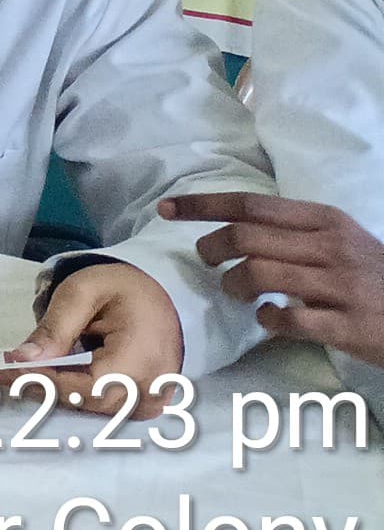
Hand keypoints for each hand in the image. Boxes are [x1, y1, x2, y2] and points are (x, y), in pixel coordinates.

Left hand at [14, 259, 183, 410]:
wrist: (161, 294)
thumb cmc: (121, 288)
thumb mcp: (82, 293)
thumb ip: (54, 328)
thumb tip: (21, 360)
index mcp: (142, 356)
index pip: (87, 386)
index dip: (42, 384)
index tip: (0, 373)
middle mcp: (153, 387)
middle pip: (88, 403)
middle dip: (40, 389)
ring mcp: (152, 400)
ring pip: (93, 410)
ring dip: (52, 394)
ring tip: (13, 377)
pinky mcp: (144, 403)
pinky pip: (104, 408)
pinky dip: (70, 395)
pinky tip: (41, 380)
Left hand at [172, 192, 383, 366]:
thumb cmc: (374, 278)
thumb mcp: (341, 241)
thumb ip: (294, 232)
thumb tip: (233, 227)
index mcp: (325, 221)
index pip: (251, 204)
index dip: (203, 205)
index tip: (166, 208)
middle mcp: (331, 247)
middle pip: (247, 237)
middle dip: (212, 248)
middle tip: (208, 262)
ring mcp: (340, 286)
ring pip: (259, 274)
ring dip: (234, 285)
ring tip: (237, 293)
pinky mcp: (348, 325)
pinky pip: (288, 319)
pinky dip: (267, 320)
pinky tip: (268, 319)